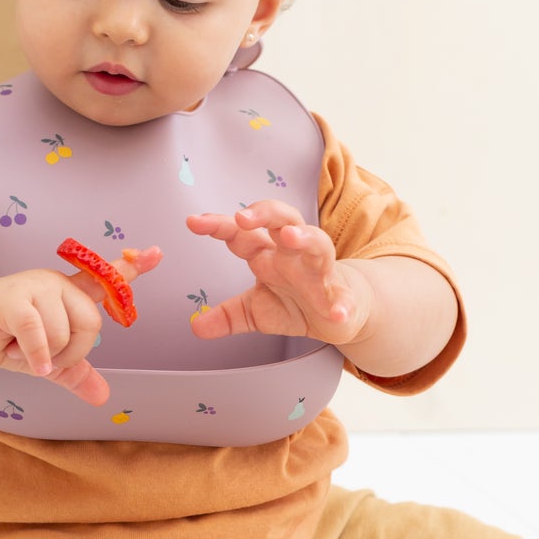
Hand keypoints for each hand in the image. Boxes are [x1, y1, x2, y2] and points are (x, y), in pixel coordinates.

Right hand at [0, 247, 161, 404]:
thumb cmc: (7, 339)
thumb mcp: (48, 361)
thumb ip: (75, 374)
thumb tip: (102, 396)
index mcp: (69, 293)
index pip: (105, 277)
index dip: (131, 266)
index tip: (157, 253)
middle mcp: (56, 284)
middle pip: (91, 322)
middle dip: (72, 351)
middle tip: (45, 357)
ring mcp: (34, 286)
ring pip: (64, 331)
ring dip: (45, 354)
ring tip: (21, 348)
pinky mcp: (12, 298)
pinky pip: (38, 330)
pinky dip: (34, 354)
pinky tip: (20, 358)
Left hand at [185, 203, 371, 345]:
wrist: (340, 314)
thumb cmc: (298, 302)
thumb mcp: (255, 311)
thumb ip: (227, 315)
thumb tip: (196, 326)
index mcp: (268, 256)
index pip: (242, 234)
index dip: (219, 225)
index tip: (193, 222)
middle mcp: (294, 255)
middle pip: (283, 219)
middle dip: (264, 213)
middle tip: (242, 218)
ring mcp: (320, 271)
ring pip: (316, 243)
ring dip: (305, 238)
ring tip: (291, 237)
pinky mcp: (342, 295)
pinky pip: (344, 297)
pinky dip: (342, 304)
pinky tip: (338, 313)